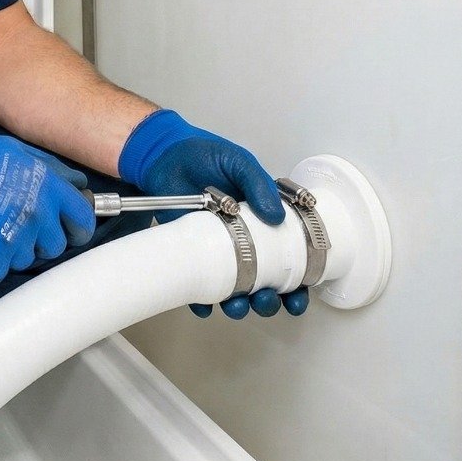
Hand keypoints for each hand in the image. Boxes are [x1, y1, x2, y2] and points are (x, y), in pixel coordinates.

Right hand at [0, 126, 96, 285]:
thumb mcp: (12, 149)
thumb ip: (49, 168)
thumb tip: (76, 184)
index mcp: (45, 184)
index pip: (83, 218)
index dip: (78, 226)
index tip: (70, 229)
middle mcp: (36, 213)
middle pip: (56, 245)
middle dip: (40, 239)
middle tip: (15, 225)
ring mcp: (15, 240)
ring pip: (26, 260)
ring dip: (10, 249)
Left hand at [119, 110, 308, 319]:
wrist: (162, 155)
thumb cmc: (203, 155)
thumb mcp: (238, 163)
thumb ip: (258, 184)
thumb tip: (277, 216)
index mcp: (263, 221)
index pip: (289, 258)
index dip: (297, 282)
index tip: (298, 294)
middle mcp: (244, 241)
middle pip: (264, 284)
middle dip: (270, 301)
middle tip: (267, 299)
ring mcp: (217, 250)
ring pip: (235, 290)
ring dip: (240, 306)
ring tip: (238, 304)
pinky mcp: (191, 253)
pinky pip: (199, 287)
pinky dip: (203, 301)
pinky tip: (205, 304)